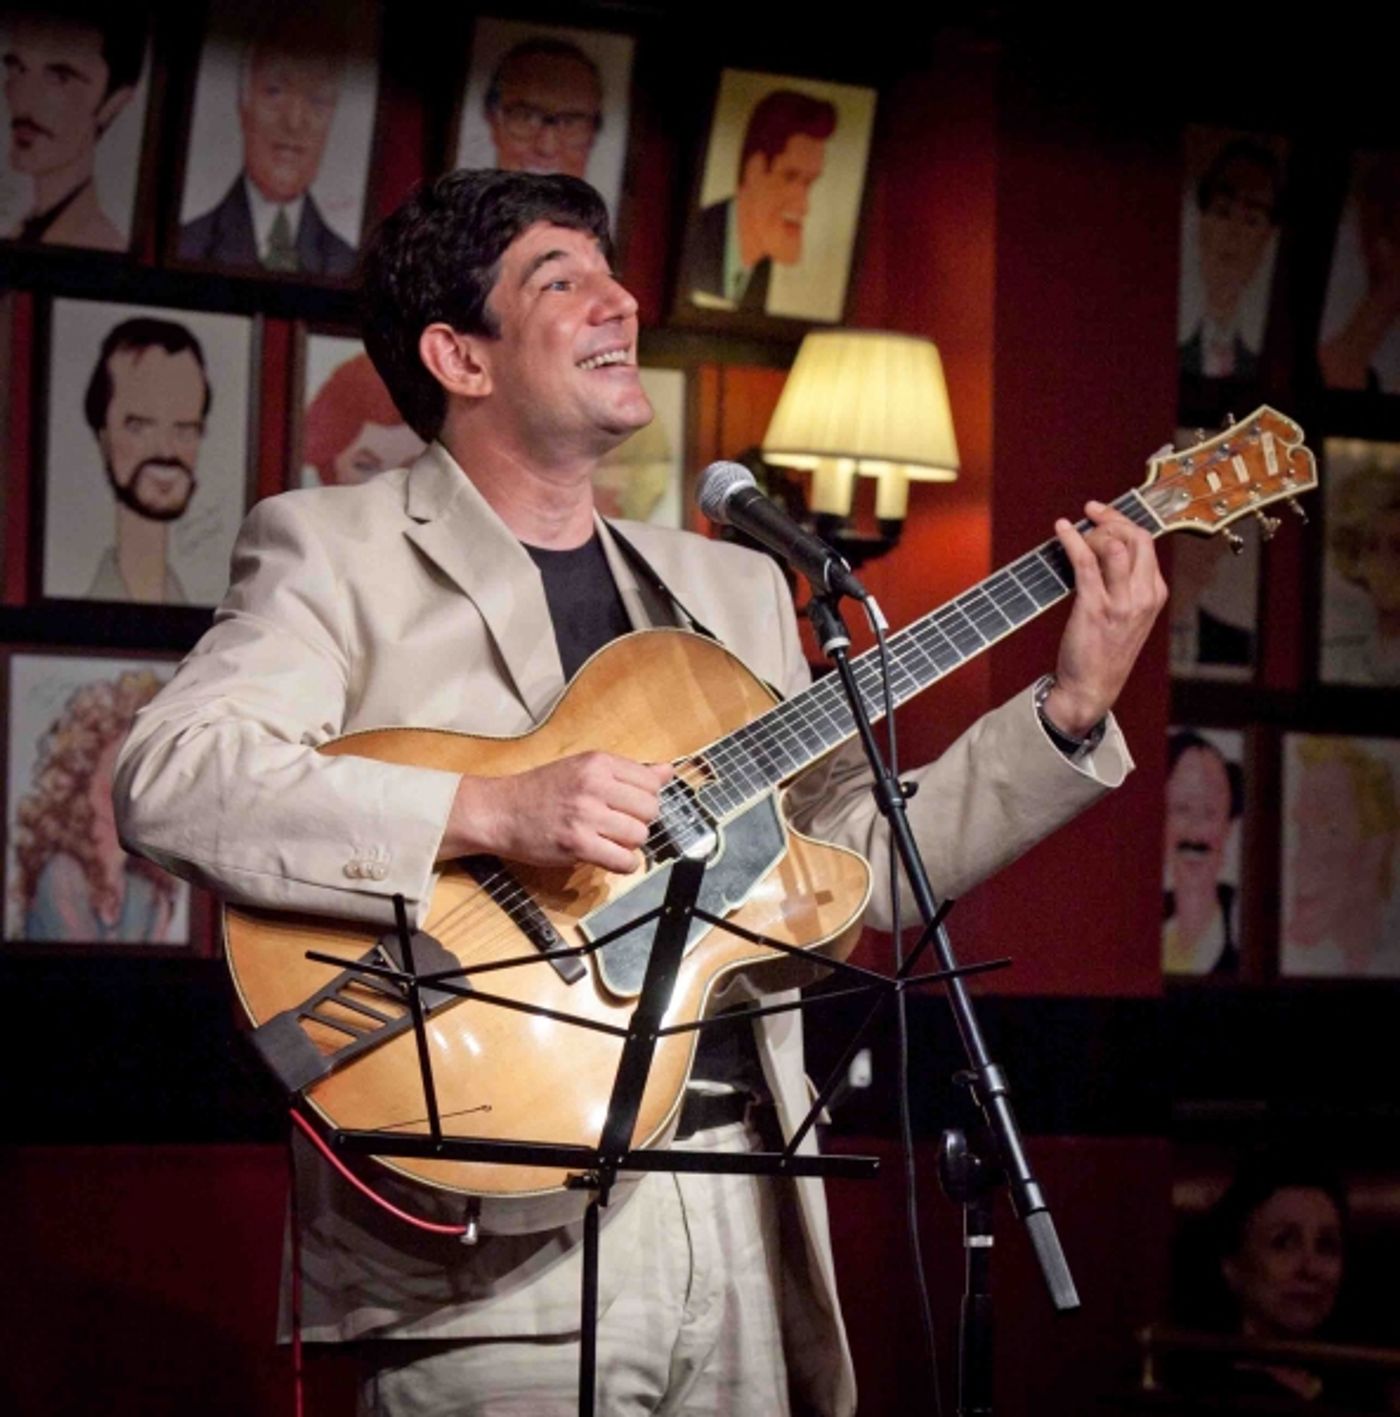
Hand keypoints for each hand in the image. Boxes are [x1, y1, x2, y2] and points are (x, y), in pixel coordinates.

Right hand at [438, 752, 673, 872]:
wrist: (499, 811)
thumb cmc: (541, 790)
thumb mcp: (583, 768)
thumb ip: (626, 772)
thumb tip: (667, 771)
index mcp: (598, 762)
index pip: (651, 781)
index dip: (646, 798)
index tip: (630, 806)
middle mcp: (594, 785)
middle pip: (650, 809)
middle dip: (641, 821)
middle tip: (620, 825)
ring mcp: (585, 815)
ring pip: (639, 835)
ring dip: (630, 844)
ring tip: (611, 841)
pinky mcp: (577, 844)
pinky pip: (623, 860)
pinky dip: (624, 864)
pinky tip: (611, 858)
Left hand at [1045, 501, 1166, 736]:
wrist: (1092, 688)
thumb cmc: (1103, 650)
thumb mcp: (1127, 614)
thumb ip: (1124, 583)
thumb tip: (1102, 546)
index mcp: (1154, 593)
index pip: (1146, 542)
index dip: (1122, 521)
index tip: (1101, 512)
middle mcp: (1144, 595)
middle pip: (1136, 537)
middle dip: (1111, 518)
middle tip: (1089, 513)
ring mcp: (1122, 602)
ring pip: (1114, 545)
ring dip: (1091, 533)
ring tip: (1074, 534)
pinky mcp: (1095, 608)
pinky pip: (1085, 562)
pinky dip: (1072, 540)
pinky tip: (1061, 530)